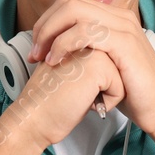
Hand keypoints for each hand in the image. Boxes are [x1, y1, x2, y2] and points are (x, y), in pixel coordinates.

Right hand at [6, 47, 123, 149]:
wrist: (34, 118)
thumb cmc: (49, 100)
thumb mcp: (69, 69)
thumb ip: (86, 57)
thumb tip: (112, 63)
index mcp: (78, 36)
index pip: (108, 62)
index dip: (94, 82)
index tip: (69, 85)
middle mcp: (85, 39)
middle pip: (117, 68)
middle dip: (101, 87)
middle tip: (72, 90)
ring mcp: (92, 49)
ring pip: (120, 78)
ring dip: (103, 94)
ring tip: (77, 94)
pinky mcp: (99, 66)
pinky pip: (119, 89)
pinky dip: (106, 103)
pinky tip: (83, 101)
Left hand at [27, 0, 154, 133]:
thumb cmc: (133, 91)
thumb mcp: (104, 64)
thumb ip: (86, 50)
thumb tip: (58, 48)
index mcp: (114, 18)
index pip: (70, 4)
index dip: (47, 22)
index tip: (36, 47)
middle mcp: (119, 17)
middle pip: (69, 3)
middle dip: (44, 26)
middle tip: (34, 52)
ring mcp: (123, 27)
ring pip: (73, 12)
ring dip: (50, 34)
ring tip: (41, 57)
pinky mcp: (125, 42)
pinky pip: (85, 32)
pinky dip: (64, 44)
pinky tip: (56, 61)